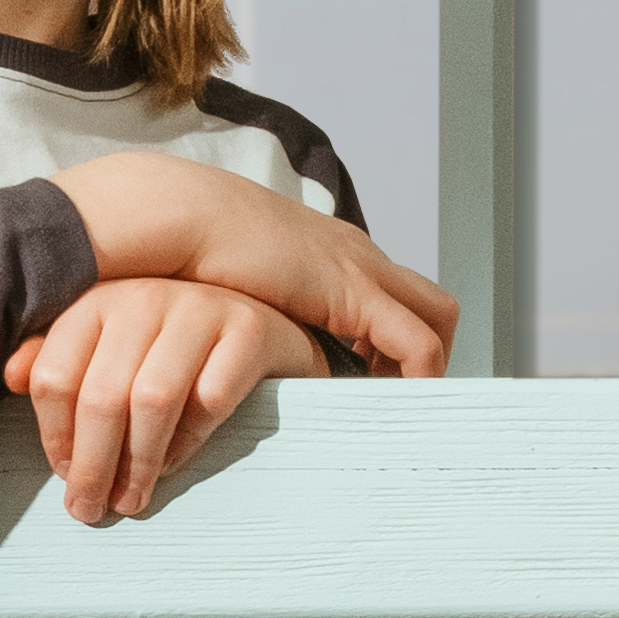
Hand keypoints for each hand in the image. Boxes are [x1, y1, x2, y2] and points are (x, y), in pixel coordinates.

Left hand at [4, 280, 326, 523]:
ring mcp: (200, 309)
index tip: (65, 475)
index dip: (53, 436)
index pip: (56, 374)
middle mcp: (145, 296)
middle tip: (90, 509)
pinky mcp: (249, 330)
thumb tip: (10, 377)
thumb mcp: (112, 347)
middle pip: (101, 394)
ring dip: (138, 462)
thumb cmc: (173, 350)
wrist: (264, 327)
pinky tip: (173, 466)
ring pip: (153, 398)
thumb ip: (61, 359)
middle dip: (93, 464)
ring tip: (131, 500)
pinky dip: (188, 442)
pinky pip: (210, 399)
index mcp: (99, 300)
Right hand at [47, 154, 453, 377]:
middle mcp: (357, 255)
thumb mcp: (236, 287)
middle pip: (431, 303)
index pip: (394, 295)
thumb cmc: (190, 249)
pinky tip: (392, 403)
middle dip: (429, 353)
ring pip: (438, 317)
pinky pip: (417, 343)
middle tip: (397, 394)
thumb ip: (253, 315)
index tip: (373, 380)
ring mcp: (361, 269)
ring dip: (429, 365)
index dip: (392, 343)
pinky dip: (419, 376)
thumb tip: (236, 353)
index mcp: (331, 253)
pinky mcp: (354, 292)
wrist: (180, 213)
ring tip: (398, 404)